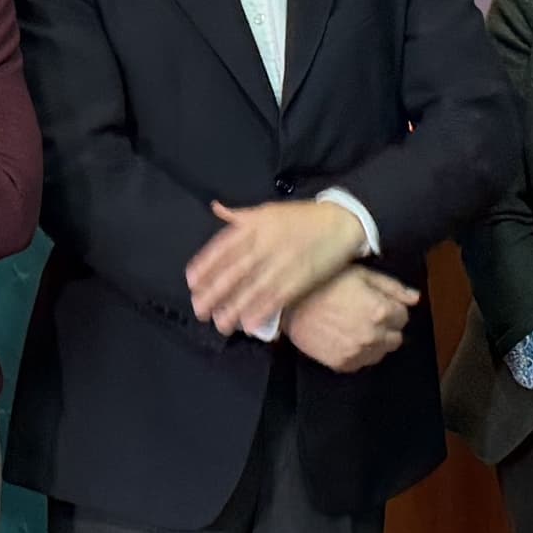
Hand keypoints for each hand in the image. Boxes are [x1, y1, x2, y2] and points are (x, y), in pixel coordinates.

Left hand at [188, 199, 365, 334]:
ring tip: (220, 324)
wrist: (341, 222)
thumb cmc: (302, 217)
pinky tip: (249, 324)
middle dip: (214, 292)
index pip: (223, 247)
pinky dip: (262, 311)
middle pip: (233, 271)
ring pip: (252, 288)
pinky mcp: (300, 278)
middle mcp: (265, 243)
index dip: (205, 265)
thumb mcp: (268, 209)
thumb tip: (215, 208)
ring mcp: (282, 262)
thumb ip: (240, 215)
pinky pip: (277, 297)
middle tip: (199, 310)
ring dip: (234, 308)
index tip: (192, 282)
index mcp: (255, 225)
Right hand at [283, 269, 417, 372]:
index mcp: (380, 310)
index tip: (378, 303)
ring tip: (354, 326)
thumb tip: (415, 298)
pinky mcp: (342, 363)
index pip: (404, 317)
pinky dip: (358, 353)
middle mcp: (373, 335)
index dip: (392, 308)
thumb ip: (392, 287)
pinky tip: (346, 338)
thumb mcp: (361, 274)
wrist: (290, 305)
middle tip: (366, 315)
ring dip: (374, 341)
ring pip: (381, 352)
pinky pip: (362, 363)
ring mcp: (357, 352)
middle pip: (396, 338)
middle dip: (386, 326)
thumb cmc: (323, 283)